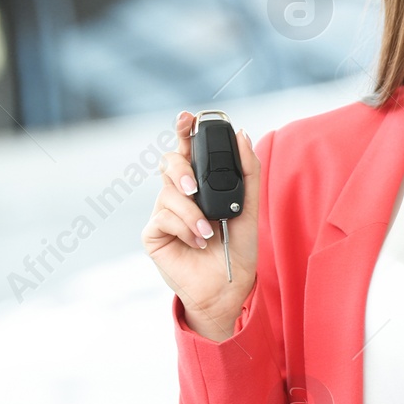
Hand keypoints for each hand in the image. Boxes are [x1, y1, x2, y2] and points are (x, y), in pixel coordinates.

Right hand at [142, 110, 260, 341]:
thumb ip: (247, 170)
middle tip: (194, 185)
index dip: (184, 130)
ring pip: (168, 192)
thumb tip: (242, 134)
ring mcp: (164, 212)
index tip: (187, 117)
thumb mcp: (250, 207)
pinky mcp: (154, 234)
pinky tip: (197, 242)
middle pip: (168, 162)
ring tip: (208, 231)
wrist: (229, 286)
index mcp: (200, 183)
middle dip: (180, 169)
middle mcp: (179, 193)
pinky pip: (162, 217)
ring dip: (191, 212)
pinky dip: (184, 228)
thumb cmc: (237, 248)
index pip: (188, 149)